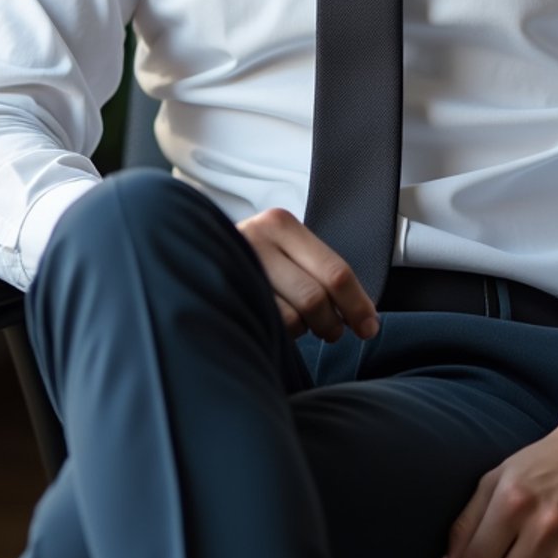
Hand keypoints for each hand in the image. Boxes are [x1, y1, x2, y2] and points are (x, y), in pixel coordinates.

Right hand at [236, 206, 379, 343]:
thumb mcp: (285, 253)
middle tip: (333, 331)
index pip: (335, 271)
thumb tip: (364, 314)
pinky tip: (271, 321)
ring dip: (303, 329)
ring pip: (292, 317)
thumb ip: (319, 272)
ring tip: (296, 322)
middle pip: (316, 297)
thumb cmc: (252, 261)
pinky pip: (266, 326)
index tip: (369, 327)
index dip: (358, 305)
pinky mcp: (222, 294)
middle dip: (332, 323)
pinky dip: (278, 334)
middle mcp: (257, 238)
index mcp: (280, 224)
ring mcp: (236, 266)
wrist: (188, 256)